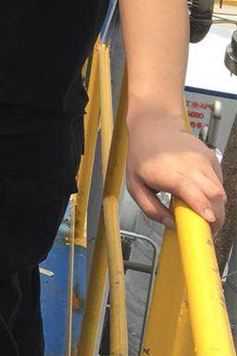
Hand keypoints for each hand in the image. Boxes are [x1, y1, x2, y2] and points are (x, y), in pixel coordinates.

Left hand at [125, 113, 225, 227]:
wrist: (154, 127)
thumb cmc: (142, 155)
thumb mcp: (135, 186)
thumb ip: (151, 209)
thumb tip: (171, 224)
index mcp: (169, 173)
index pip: (193, 190)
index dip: (203, 207)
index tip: (209, 221)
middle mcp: (190, 165)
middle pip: (214, 195)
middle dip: (215, 216)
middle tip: (206, 229)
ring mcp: (203, 160)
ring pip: (220, 190)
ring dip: (216, 206)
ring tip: (203, 213)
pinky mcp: (211, 157)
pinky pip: (220, 182)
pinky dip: (214, 193)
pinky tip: (201, 193)